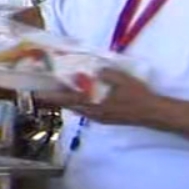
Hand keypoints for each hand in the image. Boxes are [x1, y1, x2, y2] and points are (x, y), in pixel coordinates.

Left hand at [41, 68, 166, 126]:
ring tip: (57, 92)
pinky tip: (78, 98)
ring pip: (76, 109)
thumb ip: (104, 73)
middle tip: (43, 91)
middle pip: (68, 105)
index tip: (37, 93)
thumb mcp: (121, 78)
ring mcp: (97, 117)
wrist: (151, 112)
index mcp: (94, 103)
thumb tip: (91, 69)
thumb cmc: (136, 94)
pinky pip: (85, 111)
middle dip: (55, 98)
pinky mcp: (103, 119)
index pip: (67, 99)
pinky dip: (77, 104)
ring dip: (66, 101)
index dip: (51, 96)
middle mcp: (92, 112)